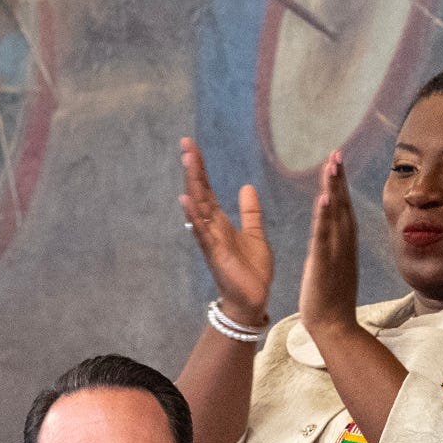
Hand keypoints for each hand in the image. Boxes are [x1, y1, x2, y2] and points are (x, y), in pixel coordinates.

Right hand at [179, 137, 271, 324]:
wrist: (253, 299)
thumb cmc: (252, 270)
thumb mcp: (255, 234)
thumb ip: (250, 212)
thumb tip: (247, 187)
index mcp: (220, 222)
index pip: (207, 189)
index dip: (200, 168)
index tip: (191, 145)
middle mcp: (211, 228)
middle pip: (199, 192)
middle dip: (193, 168)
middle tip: (186, 144)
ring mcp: (210, 240)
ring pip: (198, 207)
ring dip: (192, 184)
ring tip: (187, 161)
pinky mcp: (215, 254)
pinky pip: (201, 232)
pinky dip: (194, 216)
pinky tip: (187, 200)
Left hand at [297, 152, 359, 336]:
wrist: (335, 328)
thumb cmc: (332, 301)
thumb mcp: (334, 268)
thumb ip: (334, 248)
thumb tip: (333, 233)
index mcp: (344, 246)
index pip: (343, 208)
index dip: (340, 185)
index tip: (336, 162)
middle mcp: (344, 246)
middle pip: (342, 206)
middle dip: (339, 179)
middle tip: (336, 153)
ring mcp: (336, 254)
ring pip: (336, 216)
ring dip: (334, 189)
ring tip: (332, 165)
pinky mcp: (325, 265)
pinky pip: (325, 237)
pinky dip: (324, 217)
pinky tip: (324, 198)